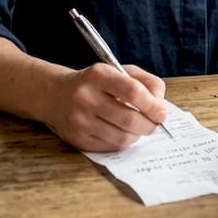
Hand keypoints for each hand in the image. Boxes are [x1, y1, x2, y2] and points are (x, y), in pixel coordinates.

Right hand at [43, 63, 166, 151]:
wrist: (56, 95)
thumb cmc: (95, 83)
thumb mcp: (118, 71)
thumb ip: (145, 81)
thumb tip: (160, 104)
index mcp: (98, 75)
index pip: (132, 91)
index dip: (152, 105)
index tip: (162, 113)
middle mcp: (85, 97)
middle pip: (129, 119)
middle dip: (149, 125)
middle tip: (154, 124)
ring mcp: (79, 120)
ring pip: (122, 137)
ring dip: (137, 135)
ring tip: (138, 127)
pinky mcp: (78, 139)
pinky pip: (111, 146)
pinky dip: (123, 141)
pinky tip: (121, 131)